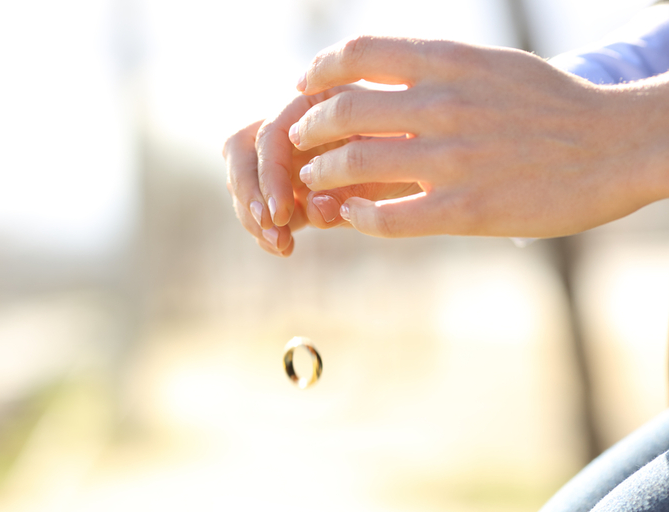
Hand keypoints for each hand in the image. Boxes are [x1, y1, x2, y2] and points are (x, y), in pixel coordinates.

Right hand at [223, 86, 419, 255]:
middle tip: (273, 231)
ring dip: (253, 216)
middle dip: (250, 195)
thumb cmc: (416, 152)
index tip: (282, 214)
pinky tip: (285, 247)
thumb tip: (315, 209)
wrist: (431, 163)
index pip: (269, 135)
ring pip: (243, 179)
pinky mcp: (286, 185)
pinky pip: (262, 204)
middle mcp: (291, 122)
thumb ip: (355, 182)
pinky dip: (267, 227)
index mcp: (315, 103)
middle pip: (241, 153)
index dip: (268, 176)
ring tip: (282, 245)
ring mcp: (284, 154)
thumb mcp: (393, 165)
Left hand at [290, 36, 668, 237]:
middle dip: (307, 128)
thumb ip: (438, 69)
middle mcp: (446, 104)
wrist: (615, 148)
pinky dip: (357, 217)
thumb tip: (382, 73)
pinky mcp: (465, 210)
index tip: (305, 85)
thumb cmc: (551, 107)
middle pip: (343, 109)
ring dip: (320, 174)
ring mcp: (453, 159)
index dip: (320, 69)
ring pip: (354, 163)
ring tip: (313, 181)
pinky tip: (352, 216)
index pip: (361, 52)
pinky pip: (387, 218)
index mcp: (452, 63)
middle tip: (298, 142)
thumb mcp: (493, 66)